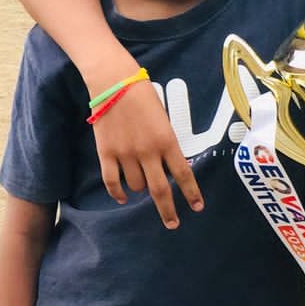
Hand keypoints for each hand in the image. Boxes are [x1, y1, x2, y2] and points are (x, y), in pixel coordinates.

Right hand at [91, 75, 202, 227]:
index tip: (197, 208)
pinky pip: (112, 181)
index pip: (184, 174)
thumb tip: (169, 168)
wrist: (114, 81)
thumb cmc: (143, 96)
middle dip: (168, 210)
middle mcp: (147, 151)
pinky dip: (118, 193)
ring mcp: (125, 153)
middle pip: (160, 190)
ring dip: (142, 189)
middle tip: (173, 223)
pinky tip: (123, 197)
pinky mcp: (106, 152)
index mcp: (167, 140)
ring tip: (143, 182)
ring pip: (136, 186)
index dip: (192, 193)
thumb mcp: (164, 119)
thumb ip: (167, 144)